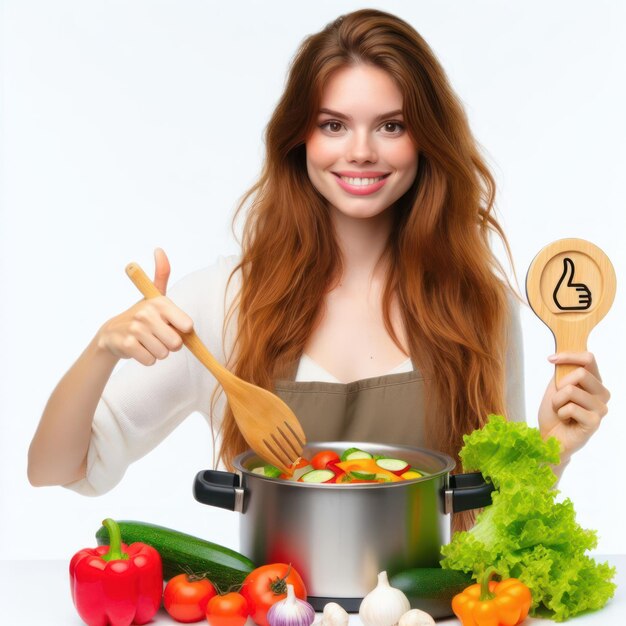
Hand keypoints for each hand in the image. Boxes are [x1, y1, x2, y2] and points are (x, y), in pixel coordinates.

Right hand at [96, 248, 193, 364]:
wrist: (113, 333)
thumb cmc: (142, 315)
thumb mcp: (153, 295)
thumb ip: (161, 274)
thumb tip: (159, 250)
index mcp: (159, 302)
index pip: (187, 325)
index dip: (182, 330)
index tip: (171, 325)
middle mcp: (147, 313)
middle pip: (176, 344)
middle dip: (170, 345)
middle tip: (158, 336)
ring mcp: (135, 329)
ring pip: (164, 354)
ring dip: (158, 352)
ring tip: (147, 341)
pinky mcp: (127, 345)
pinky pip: (150, 361)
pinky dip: (147, 359)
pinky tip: (139, 348)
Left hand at [538, 351, 609, 461]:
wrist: (550, 437)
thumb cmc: (554, 412)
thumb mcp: (556, 387)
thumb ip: (563, 372)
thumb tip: (563, 355)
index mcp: (595, 382)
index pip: (589, 359)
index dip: (569, 356)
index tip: (550, 358)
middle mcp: (602, 393)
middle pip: (581, 373)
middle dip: (560, 385)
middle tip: (558, 399)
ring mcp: (601, 408)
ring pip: (571, 390)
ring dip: (557, 401)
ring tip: (561, 411)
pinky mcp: (595, 422)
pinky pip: (570, 407)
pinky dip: (560, 413)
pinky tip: (566, 420)